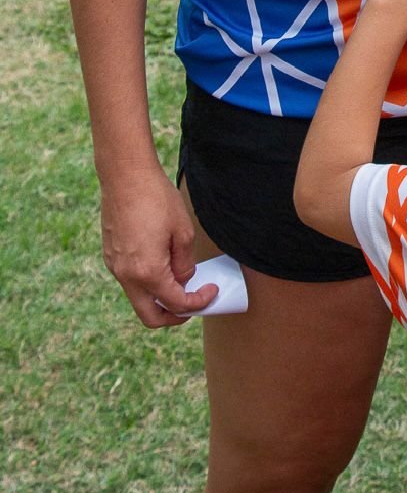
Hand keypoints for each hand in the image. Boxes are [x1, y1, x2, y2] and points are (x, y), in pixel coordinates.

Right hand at [100, 165, 217, 326]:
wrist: (125, 175)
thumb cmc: (156, 199)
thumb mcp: (183, 232)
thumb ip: (184, 263)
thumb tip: (183, 279)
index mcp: (147, 272)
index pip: (176, 304)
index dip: (198, 302)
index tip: (211, 291)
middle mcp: (126, 276)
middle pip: (150, 317)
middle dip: (174, 317)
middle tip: (193, 304)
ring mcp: (115, 267)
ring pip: (139, 299)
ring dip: (160, 298)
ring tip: (181, 280)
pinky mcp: (110, 256)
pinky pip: (130, 281)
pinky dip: (147, 282)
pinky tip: (162, 264)